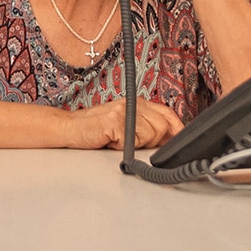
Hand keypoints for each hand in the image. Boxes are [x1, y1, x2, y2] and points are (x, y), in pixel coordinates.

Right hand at [63, 98, 183, 149]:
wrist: (69, 128)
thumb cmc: (95, 129)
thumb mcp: (125, 125)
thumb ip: (145, 129)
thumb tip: (168, 140)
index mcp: (138, 103)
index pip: (167, 113)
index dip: (178, 127)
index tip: (182, 139)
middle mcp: (133, 104)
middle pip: (162, 127)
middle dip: (151, 142)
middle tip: (131, 143)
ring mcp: (124, 111)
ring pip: (149, 136)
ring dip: (135, 145)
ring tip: (118, 141)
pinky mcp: (115, 122)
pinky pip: (132, 142)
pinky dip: (122, 147)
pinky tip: (111, 142)